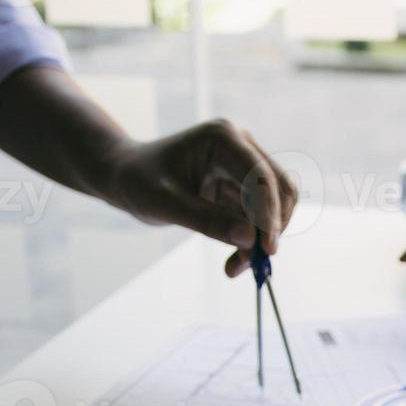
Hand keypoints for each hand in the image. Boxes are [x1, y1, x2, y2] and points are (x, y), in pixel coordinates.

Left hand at [99, 119, 298, 277]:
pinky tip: (232, 263)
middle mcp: (240, 146)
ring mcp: (243, 166)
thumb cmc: (138, 181)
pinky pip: (258, 219)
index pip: (260, 176)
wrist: (126, 177)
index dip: (268, 213)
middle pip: (279, 188)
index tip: (266, 250)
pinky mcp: (241, 187)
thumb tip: (249, 239)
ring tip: (234, 268)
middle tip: (254, 265)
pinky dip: (250, 243)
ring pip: (273, 208)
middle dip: (270, 228)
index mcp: (222, 138)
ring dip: (260, 241)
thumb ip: (207, 220)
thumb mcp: (165, 203)